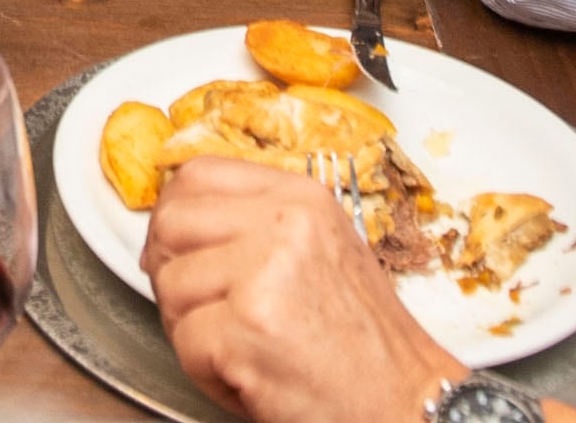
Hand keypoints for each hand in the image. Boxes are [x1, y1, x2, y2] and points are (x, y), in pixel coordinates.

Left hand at [145, 161, 466, 422]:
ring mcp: (265, 271)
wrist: (405, 404)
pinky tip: (250, 377)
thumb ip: (257, 228)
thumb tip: (174, 224)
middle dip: (172, 275)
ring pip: (170, 286)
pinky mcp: (248, 326)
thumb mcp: (321, 255)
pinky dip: (207, 373)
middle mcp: (285, 223)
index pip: (199, 175)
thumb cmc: (365, 346)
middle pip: (170, 225)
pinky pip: (185, 342)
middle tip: (203, 312)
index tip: (174, 249)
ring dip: (192, 330)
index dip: (173, 214)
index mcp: (302, 198)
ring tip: (242, 350)